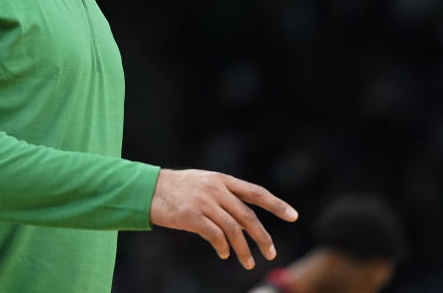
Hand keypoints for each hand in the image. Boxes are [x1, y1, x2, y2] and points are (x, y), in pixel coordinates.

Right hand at [149, 168, 297, 269]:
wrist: (148, 189)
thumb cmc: (178, 189)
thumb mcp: (204, 184)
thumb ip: (225, 196)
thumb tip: (245, 221)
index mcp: (222, 179)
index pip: (256, 192)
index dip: (276, 204)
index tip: (294, 216)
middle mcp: (216, 189)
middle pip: (248, 216)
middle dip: (262, 237)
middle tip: (271, 253)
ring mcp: (204, 202)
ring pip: (234, 230)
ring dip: (243, 249)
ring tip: (247, 262)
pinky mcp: (192, 216)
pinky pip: (215, 236)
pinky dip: (223, 248)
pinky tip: (224, 254)